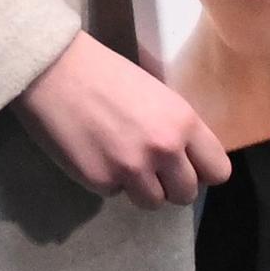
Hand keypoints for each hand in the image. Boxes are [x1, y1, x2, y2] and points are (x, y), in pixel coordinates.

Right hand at [13, 31, 230, 208]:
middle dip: (168, 184)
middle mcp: (164, 149)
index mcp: (183, 122)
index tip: (184, 166)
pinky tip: (91, 152)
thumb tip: (184, 159)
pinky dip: (105, 178)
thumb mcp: (155, 94)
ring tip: (117, 161)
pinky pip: (114, 192)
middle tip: (147, 167)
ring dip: (138, 187)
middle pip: (185, 194)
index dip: (201, 171)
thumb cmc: (103, 72)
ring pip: (152, 202)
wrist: (51, 68)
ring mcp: (131, 168)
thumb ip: (175, 127)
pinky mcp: (100, 180)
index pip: (218, 171)